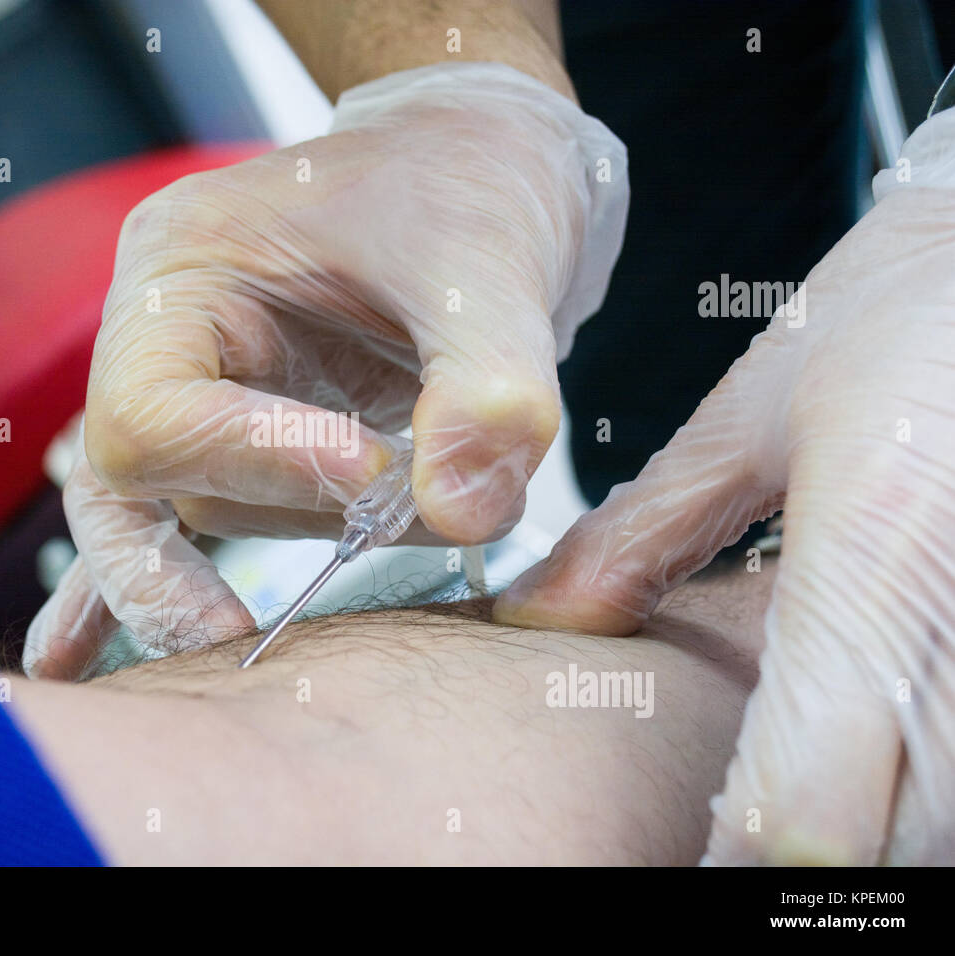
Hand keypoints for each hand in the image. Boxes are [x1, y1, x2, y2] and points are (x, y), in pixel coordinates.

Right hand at [25, 62, 626, 677]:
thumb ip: (489, 389)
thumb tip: (463, 514)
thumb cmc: (465, 183)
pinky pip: (177, 526)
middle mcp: (170, 341)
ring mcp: (202, 396)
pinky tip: (70, 660)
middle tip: (239, 640)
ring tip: (428, 499)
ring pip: (207, 521)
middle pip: (130, 489)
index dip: (254, 462)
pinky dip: (147, 591)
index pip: (157, 411)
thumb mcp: (490, 267)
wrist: (477, 170)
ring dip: (318, 538)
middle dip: (181, 570)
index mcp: (184, 270)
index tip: (373, 468)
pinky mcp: (248, 443)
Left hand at [494, 110, 954, 863]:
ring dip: (863, 833)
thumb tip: (535, 618)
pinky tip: (864, 751)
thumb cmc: (904, 313)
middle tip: (713, 834)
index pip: (802, 807)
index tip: (681, 852)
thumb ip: (638, 537)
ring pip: (944, 827)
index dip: (734, 859)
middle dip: (791, 857)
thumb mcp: (751, 420)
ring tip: (773, 797)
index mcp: (867, 558)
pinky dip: (920, 789)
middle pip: (884, 849)